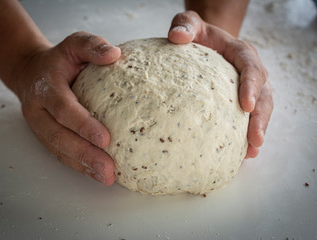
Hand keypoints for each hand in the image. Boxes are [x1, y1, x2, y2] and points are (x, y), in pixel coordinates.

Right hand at [12, 32, 120, 184]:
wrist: (31, 72)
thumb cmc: (59, 60)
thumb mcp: (74, 44)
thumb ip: (91, 45)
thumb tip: (114, 54)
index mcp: (46, 87)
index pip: (63, 108)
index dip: (82, 124)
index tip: (105, 139)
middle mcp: (39, 110)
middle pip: (59, 136)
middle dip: (84, 154)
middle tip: (108, 168)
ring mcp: (40, 126)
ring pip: (59, 150)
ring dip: (83, 166)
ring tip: (106, 177)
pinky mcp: (45, 137)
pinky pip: (60, 154)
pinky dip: (79, 166)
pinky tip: (97, 175)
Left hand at [168, 11, 272, 157]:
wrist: (203, 43)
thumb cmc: (196, 34)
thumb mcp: (190, 24)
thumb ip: (185, 25)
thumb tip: (176, 36)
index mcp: (240, 53)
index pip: (251, 67)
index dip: (252, 86)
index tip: (246, 106)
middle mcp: (249, 71)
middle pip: (263, 94)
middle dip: (261, 118)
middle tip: (255, 139)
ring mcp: (247, 88)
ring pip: (260, 109)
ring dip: (257, 130)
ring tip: (251, 152)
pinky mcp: (239, 101)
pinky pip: (248, 118)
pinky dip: (246, 134)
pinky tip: (241, 153)